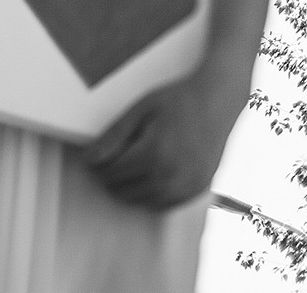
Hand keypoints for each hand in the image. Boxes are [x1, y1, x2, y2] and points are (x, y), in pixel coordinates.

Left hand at [82, 65, 243, 210]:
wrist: (217, 102)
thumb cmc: (176, 100)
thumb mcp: (139, 110)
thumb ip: (114, 136)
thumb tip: (90, 159)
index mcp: (154, 154)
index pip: (112, 174)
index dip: (97, 166)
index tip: (92, 158)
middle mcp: (171, 176)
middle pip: (125, 192)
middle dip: (110, 178)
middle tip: (107, 161)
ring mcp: (186, 187)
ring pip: (143, 203)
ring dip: (129, 190)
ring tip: (124, 167)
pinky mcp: (197, 191)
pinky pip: (164, 206)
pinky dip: (149, 196)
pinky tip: (145, 178)